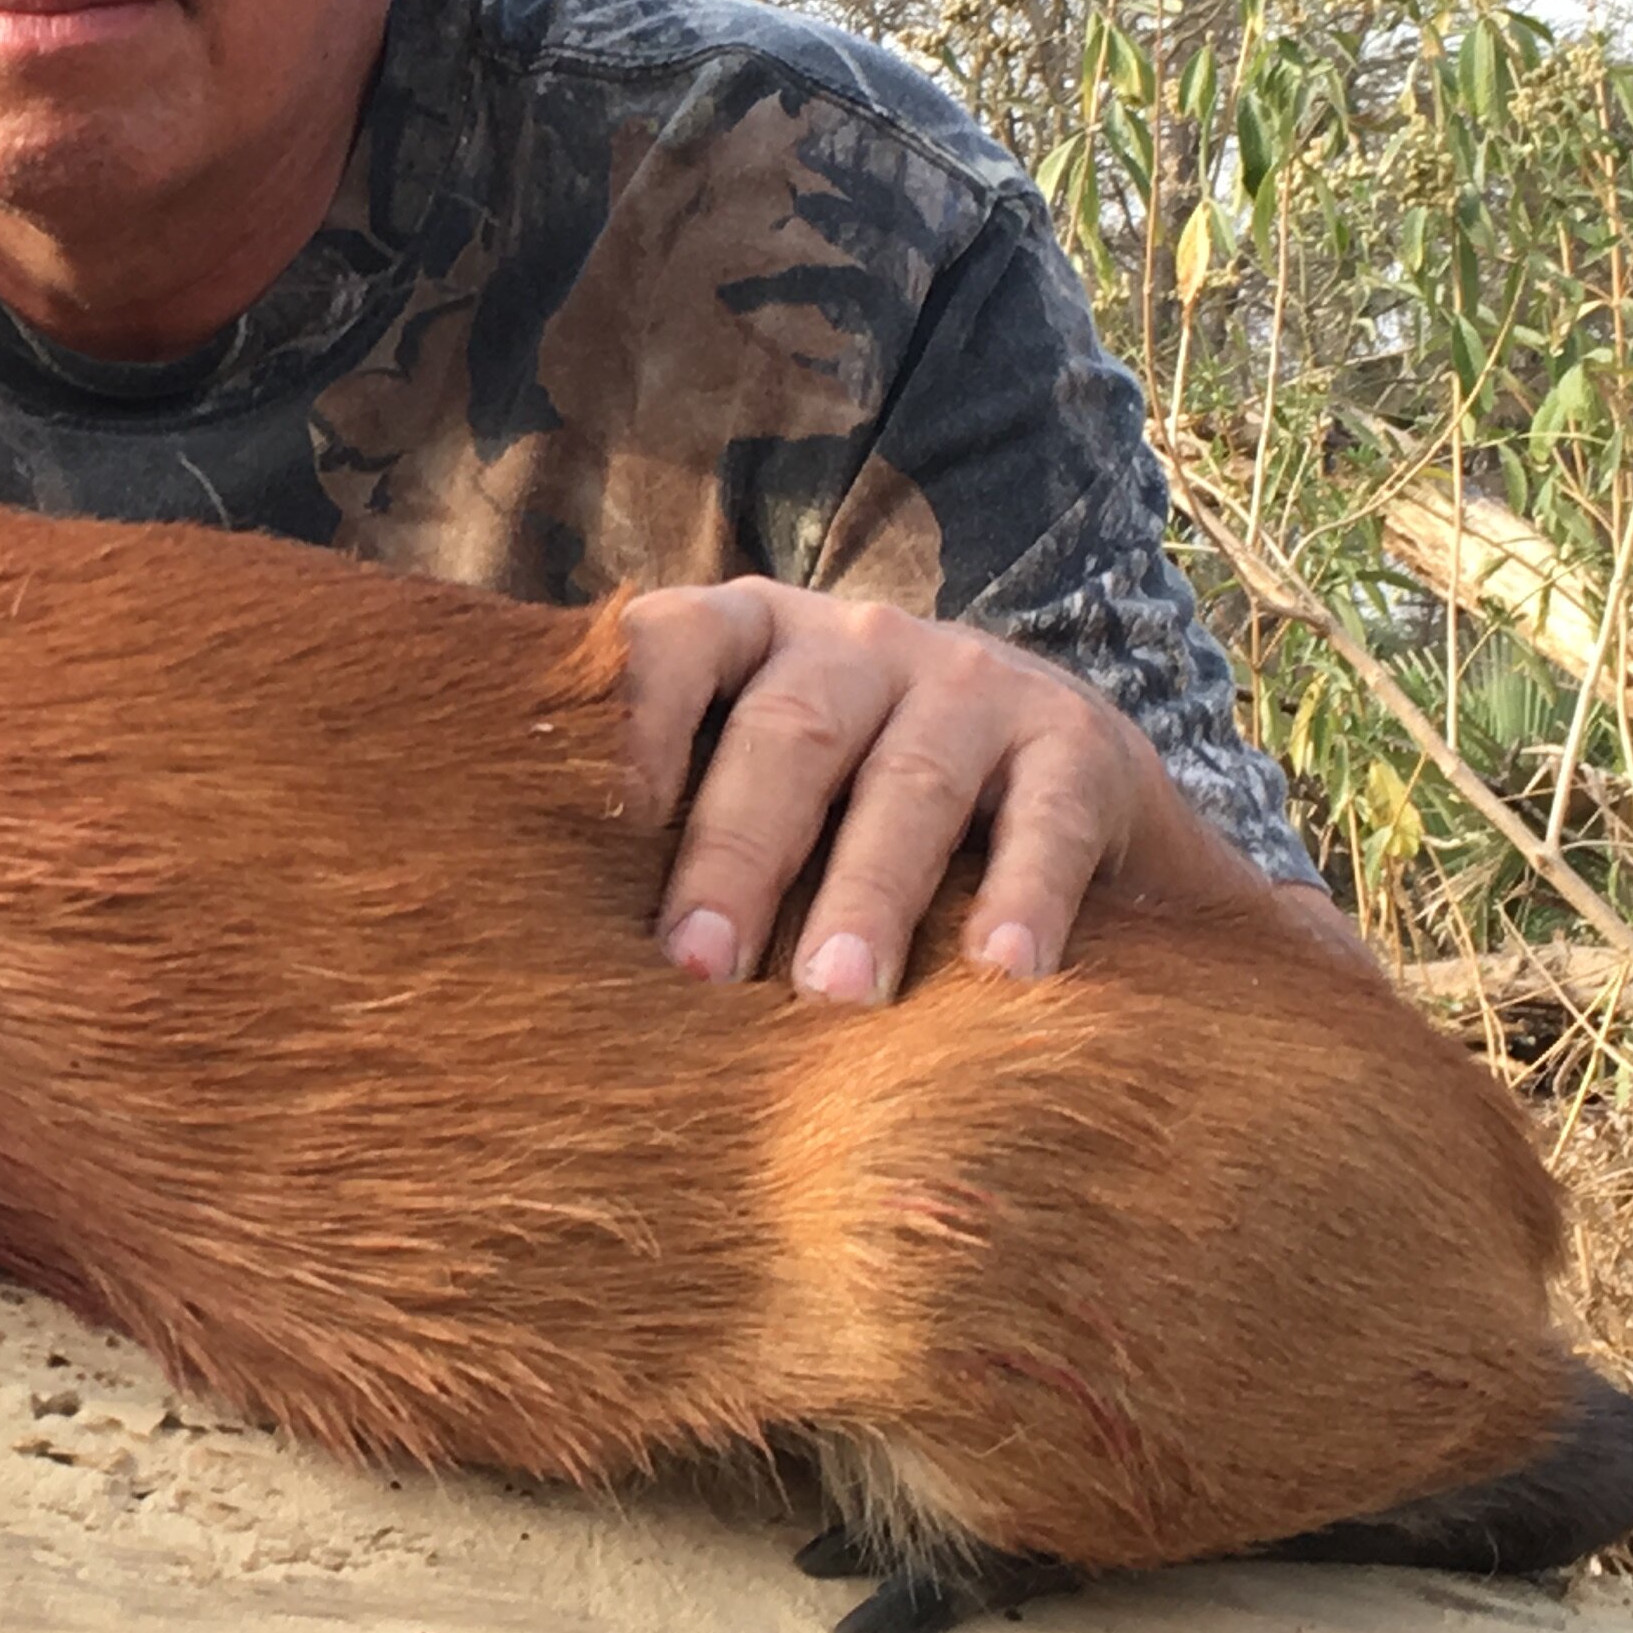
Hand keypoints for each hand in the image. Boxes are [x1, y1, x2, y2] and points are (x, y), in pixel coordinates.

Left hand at [617, 578, 1269, 1001]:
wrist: (1066, 788)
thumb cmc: (849, 809)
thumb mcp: (760, 786)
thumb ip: (673, 823)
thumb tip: (553, 951)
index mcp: (749, 638)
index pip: (668, 645)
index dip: (627, 725)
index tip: (598, 831)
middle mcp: (855, 639)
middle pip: (785, 733)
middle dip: (735, 852)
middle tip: (698, 968)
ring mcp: (973, 680)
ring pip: (910, 781)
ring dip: (868, 892)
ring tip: (836, 994)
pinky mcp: (1078, 743)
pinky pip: (1047, 818)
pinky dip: (1025, 895)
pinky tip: (1002, 972)